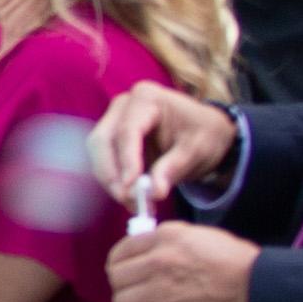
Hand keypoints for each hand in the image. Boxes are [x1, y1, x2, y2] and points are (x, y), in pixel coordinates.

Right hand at [93, 82, 235, 211]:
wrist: (204, 131)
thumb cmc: (203, 133)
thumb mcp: (197, 150)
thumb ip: (174, 168)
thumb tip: (155, 192)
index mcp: (147, 97)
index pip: (127, 130)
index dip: (126, 159)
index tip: (131, 187)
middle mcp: (123, 105)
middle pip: (102, 140)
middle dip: (111, 173)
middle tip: (127, 199)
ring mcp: (114, 120)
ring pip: (98, 154)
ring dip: (111, 181)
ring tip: (135, 204)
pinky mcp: (112, 138)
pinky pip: (104, 162)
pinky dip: (115, 182)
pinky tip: (132, 198)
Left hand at [110, 220, 255, 301]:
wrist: (256, 289)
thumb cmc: (236, 262)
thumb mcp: (201, 236)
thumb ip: (170, 239)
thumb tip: (150, 249)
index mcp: (164, 238)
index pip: (121, 250)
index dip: (119, 264)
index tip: (125, 274)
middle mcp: (156, 261)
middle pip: (116, 277)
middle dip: (122, 288)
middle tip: (134, 296)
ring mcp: (159, 290)